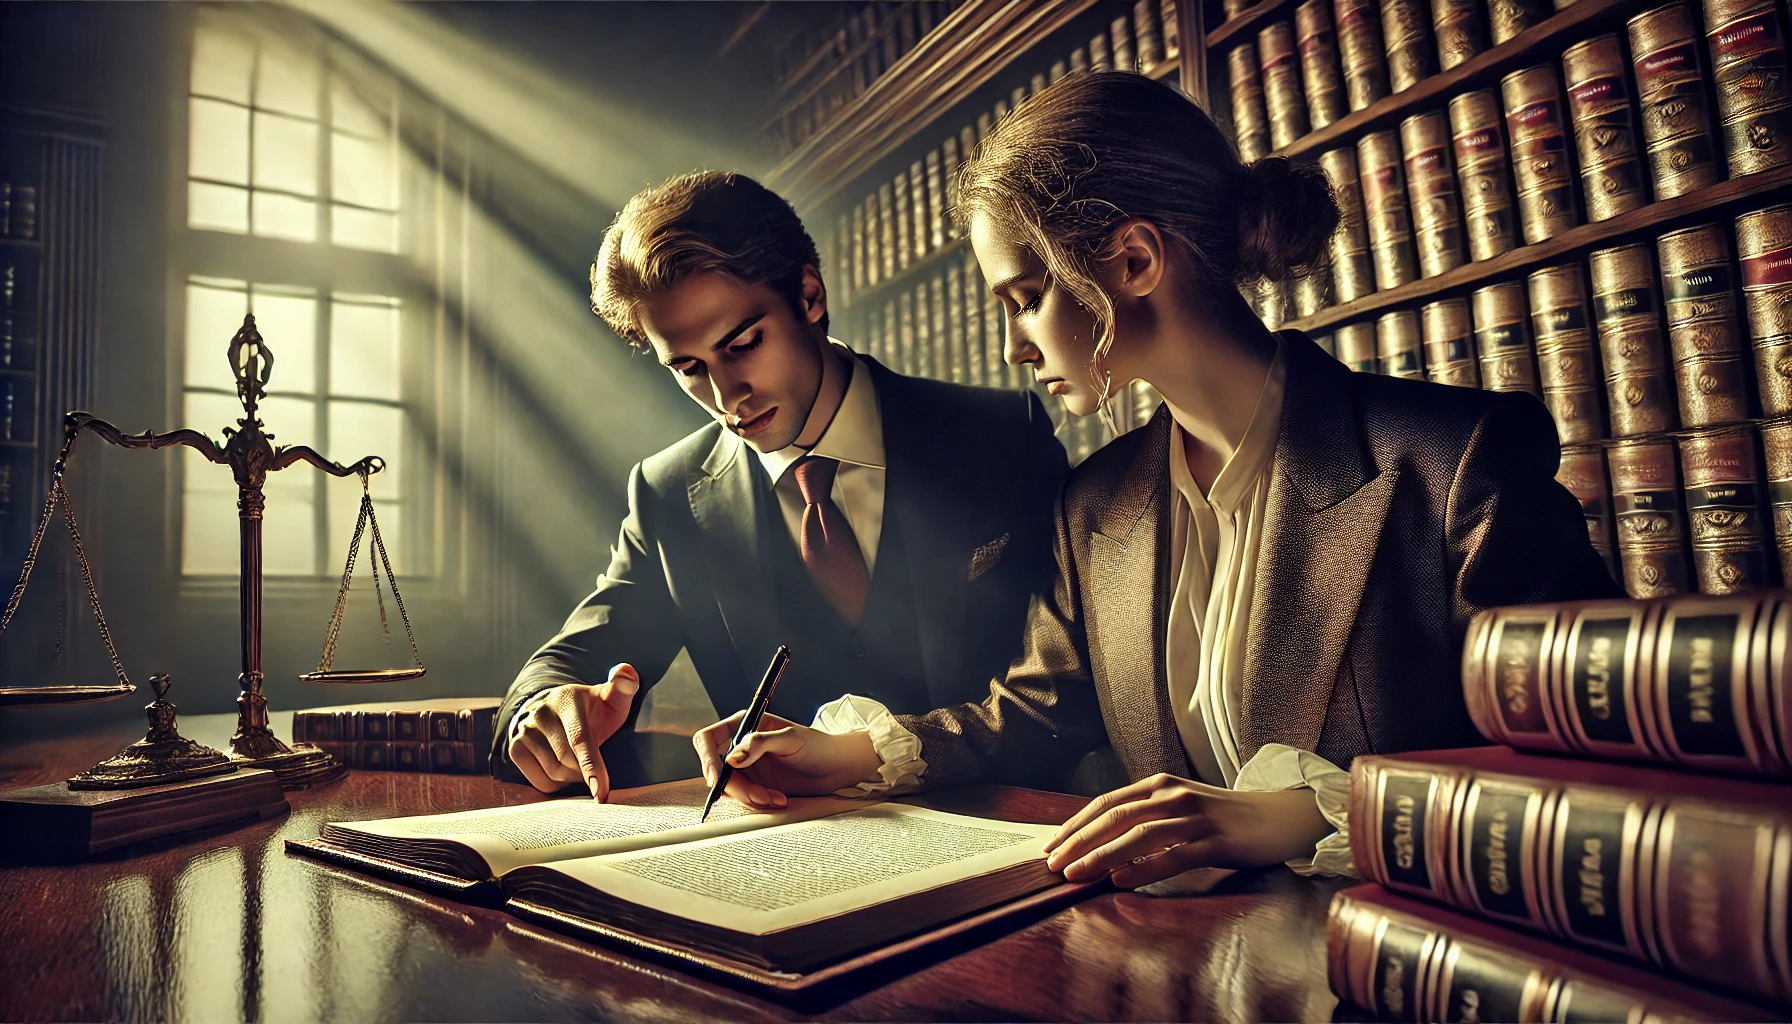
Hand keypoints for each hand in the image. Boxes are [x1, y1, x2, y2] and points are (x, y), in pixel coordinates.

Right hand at [507, 664, 639, 798]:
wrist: (552, 708)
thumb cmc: (590, 710)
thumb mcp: (609, 698)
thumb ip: (624, 687)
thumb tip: (626, 673)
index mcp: (568, 699)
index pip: (579, 738)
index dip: (591, 766)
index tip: (599, 792)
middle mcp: (541, 712)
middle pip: (568, 762)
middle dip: (586, 772)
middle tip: (596, 766)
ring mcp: (524, 729)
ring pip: (554, 774)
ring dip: (572, 778)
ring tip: (579, 764)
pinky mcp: (514, 747)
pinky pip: (540, 782)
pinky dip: (556, 784)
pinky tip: (563, 769)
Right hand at [692, 711, 882, 809]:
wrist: (837, 768)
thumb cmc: (819, 746)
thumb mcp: (790, 738)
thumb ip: (759, 744)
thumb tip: (731, 757)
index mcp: (746, 726)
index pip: (710, 738)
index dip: (706, 758)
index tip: (716, 777)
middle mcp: (742, 748)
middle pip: (718, 770)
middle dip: (736, 787)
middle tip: (759, 796)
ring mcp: (748, 769)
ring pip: (730, 789)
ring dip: (750, 797)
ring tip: (776, 798)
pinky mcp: (756, 787)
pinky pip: (745, 799)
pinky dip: (759, 802)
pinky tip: (778, 799)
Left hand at [1042, 773, 1332, 888]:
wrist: (1284, 815)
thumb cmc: (1227, 816)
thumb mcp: (1182, 807)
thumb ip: (1148, 816)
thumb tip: (1103, 841)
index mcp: (1160, 786)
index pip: (1106, 804)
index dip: (1076, 825)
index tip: (1051, 847)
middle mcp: (1173, 796)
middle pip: (1115, 818)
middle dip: (1079, 842)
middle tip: (1052, 865)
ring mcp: (1196, 818)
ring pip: (1139, 836)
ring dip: (1102, 856)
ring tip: (1076, 875)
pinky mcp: (1217, 842)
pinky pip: (1175, 856)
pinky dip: (1144, 870)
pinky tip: (1121, 882)